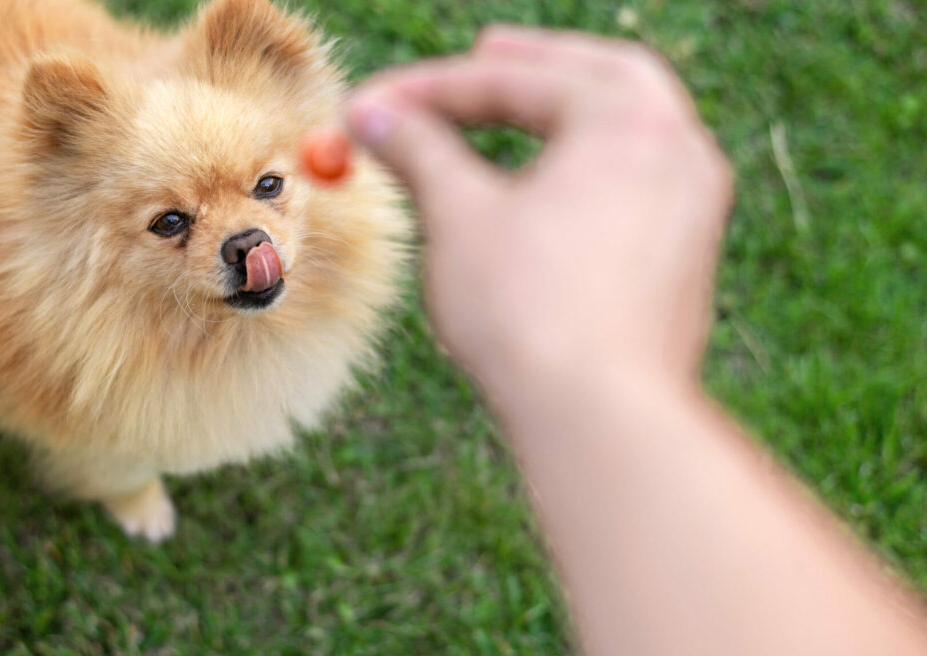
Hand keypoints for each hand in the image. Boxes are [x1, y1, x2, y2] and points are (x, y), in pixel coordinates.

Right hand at [348, 27, 732, 395]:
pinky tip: (559, 183)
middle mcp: (678, 148)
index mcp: (626, 118)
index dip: (428, 92)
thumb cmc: (530, 311)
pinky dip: (595, 163)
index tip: (369, 106)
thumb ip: (418, 150)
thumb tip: (370, 113)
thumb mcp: (459, 216)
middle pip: (600, 76)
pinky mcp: (688, 256)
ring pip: (632, 129)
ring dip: (574, 108)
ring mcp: (695, 204)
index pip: (514, 82)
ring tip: (526, 105)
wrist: (602, 415)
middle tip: (487, 49)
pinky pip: (640, 181)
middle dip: (537, 63)